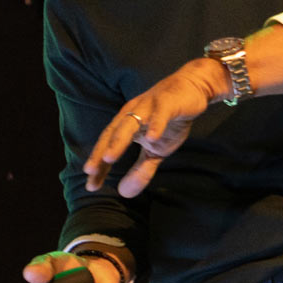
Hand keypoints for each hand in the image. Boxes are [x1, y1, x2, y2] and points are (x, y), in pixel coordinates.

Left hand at [85, 59, 223, 196]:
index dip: (100, 165)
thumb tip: (124, 193)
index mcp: (126, 124)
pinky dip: (155, 125)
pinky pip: (160, 114)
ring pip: (130, 122)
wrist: (193, 89)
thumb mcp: (156, 149)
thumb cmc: (170, 120)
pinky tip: (151, 138)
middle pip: (113, 133)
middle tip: (90, 170)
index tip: (91, 185)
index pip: (109, 146)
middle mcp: (132, 113)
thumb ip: (141, 170)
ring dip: (118, 140)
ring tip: (109, 157)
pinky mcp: (168, 102)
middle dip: (100, 151)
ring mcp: (149, 106)